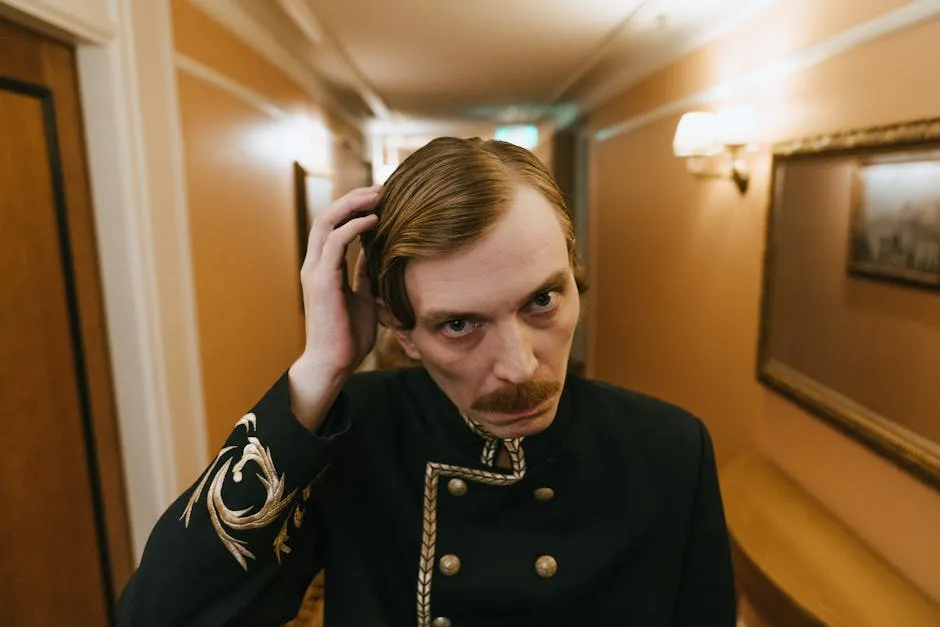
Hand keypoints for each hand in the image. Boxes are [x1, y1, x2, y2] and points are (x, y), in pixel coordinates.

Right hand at [288, 186, 381, 427]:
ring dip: (354, 205)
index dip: (355, 207)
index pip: (334, 224)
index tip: (382, 199)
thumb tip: (376, 255)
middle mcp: (315, 263)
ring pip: (327, 221)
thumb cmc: (347, 336)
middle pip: (328, 215)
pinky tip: (374, 221)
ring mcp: (315, 270)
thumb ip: (364, 274)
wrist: (332, 364)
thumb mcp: (363, 297)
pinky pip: (335, 243)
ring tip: (379, 195)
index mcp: (323, 266)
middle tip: (383, 188)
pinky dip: (354, 227)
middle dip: (355, 198)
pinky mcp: (322, 280)